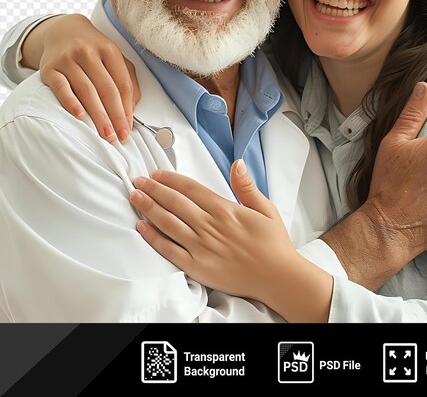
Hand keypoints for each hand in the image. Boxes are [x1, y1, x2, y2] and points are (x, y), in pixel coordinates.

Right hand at [25, 14, 140, 141]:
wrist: (63, 31)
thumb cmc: (94, 50)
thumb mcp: (115, 58)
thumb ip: (127, 79)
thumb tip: (132, 108)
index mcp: (109, 50)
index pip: (122, 84)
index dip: (127, 108)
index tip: (128, 129)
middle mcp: (89, 52)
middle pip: (106, 89)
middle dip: (115, 115)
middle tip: (118, 137)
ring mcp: (68, 59)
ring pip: (86, 90)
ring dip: (97, 114)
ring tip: (105, 133)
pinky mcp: (49, 67)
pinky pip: (61, 87)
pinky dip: (70, 102)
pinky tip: (80, 116)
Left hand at [130, 162, 332, 321]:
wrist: (278, 278)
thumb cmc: (273, 244)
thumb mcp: (266, 209)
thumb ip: (247, 186)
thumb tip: (237, 163)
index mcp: (225, 209)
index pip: (191, 189)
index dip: (171, 179)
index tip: (157, 173)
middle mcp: (209, 226)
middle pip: (174, 202)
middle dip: (153, 189)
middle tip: (137, 181)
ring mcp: (201, 247)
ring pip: (168, 223)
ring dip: (148, 208)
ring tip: (134, 197)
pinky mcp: (197, 267)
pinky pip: (169, 250)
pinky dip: (153, 238)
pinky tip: (141, 228)